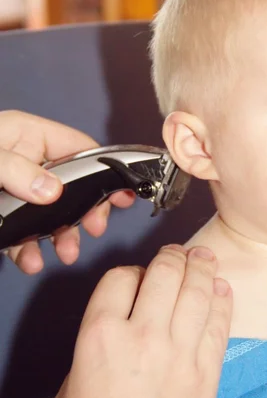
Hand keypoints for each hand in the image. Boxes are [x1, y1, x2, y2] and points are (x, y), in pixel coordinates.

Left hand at [0, 110, 133, 273]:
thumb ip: (17, 170)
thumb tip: (53, 190)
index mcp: (28, 135)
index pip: (80, 148)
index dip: (105, 171)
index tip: (123, 195)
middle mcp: (26, 160)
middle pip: (72, 186)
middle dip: (84, 212)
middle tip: (94, 229)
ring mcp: (16, 187)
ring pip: (51, 213)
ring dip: (62, 236)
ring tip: (67, 253)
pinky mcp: (4, 211)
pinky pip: (24, 231)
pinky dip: (30, 250)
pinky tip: (31, 262)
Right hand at [50, 244, 231, 397]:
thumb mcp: (72, 385)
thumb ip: (97, 344)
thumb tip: (121, 322)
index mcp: (101, 336)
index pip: (121, 277)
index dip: (131, 271)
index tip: (138, 276)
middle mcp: (142, 337)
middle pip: (165, 273)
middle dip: (172, 257)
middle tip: (178, 254)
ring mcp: (179, 353)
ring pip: (197, 291)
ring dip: (202, 268)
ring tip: (205, 258)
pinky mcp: (207, 373)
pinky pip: (219, 323)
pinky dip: (222, 300)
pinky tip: (222, 288)